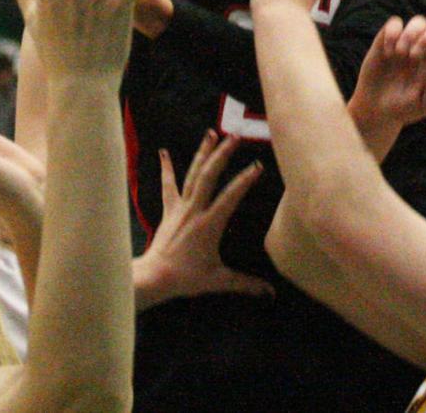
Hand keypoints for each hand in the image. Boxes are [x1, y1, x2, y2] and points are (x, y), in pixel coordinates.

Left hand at [136, 131, 272, 304]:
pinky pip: (168, 185)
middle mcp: (195, 209)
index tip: (257, 165)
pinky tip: (162, 152)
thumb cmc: (186, 278)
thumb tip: (271, 293)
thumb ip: (245, 284)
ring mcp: (180, 207)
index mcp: (209, 224)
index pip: (230, 197)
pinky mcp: (169, 209)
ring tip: (211, 133)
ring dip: (202, 153)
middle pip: (208, 176)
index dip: (244, 181)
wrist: (154, 277)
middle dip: (222, 155)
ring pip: (192, 174)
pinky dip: (166, 168)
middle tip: (235, 137)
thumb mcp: (218, 281)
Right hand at [349, 17, 425, 143]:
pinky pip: (395, 22)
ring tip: (400, 54)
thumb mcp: (425, 104)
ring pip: (419, 21)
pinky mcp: (390, 37)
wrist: (377, 107)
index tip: (422, 77)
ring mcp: (409, 41)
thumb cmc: (406, 106)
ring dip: (411, 35)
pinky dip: (392, 33)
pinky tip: (388, 52)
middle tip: (414, 56)